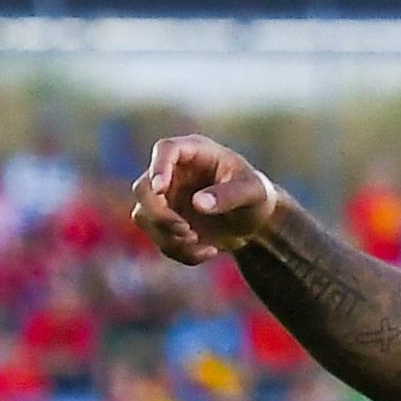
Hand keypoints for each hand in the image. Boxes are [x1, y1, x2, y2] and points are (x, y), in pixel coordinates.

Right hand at [132, 134, 282, 265]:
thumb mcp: (254, 192)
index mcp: (194, 152)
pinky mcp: (168, 223)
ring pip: (145, 216)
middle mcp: (173, 173)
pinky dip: (181, 251)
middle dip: (159, 214)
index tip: (160, 188)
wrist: (257, 221)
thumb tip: (198, 204)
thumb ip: (230, 194)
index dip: (158, 167)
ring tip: (199, 242)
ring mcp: (167, 198)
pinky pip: (161, 239)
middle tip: (187, 231)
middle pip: (143, 188)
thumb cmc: (257, 195)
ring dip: (168, 236)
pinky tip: (210, 251)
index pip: (166, 149)